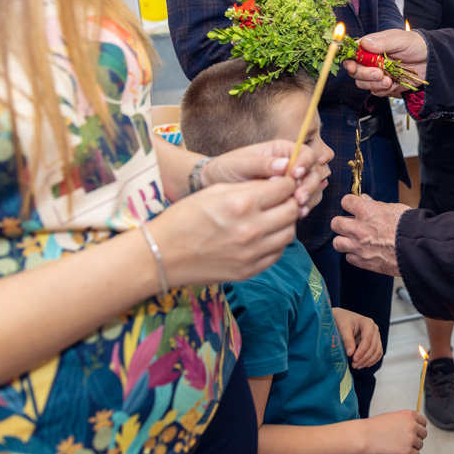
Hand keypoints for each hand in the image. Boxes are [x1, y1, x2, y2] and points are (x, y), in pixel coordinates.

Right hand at [152, 178, 298, 284]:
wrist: (162, 254)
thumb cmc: (184, 218)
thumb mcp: (215, 191)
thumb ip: (249, 187)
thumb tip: (278, 184)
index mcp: (242, 203)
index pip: (285, 188)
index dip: (287, 183)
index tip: (282, 184)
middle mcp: (251, 229)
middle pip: (291, 211)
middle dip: (289, 201)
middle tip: (280, 200)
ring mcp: (252, 253)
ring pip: (289, 233)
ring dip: (284, 223)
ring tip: (271, 218)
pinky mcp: (249, 270)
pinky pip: (277, 253)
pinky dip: (275, 242)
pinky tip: (263, 236)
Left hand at [205, 139, 321, 214]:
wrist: (217, 187)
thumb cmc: (227, 169)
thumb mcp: (241, 163)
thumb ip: (262, 163)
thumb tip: (285, 165)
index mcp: (282, 150)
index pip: (305, 153)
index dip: (305, 163)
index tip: (295, 174)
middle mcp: (292, 165)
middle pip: (313, 172)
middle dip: (309, 185)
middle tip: (299, 197)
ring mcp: (292, 183)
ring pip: (312, 189)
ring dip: (308, 199)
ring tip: (298, 209)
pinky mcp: (289, 199)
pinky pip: (304, 203)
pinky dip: (303, 209)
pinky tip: (295, 216)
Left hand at [331, 307, 382, 367]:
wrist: (342, 317)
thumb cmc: (342, 320)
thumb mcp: (342, 328)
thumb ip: (347, 340)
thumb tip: (351, 354)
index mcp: (367, 323)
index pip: (368, 339)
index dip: (362, 351)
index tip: (353, 359)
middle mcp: (374, 329)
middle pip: (374, 347)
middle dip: (364, 358)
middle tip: (353, 365)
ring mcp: (376, 336)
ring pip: (377, 351)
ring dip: (368, 361)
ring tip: (356, 366)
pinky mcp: (375, 342)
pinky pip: (378, 353)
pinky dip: (372, 360)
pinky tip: (364, 365)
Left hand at [332, 194, 407, 276]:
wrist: (418, 249)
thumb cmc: (409, 227)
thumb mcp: (394, 208)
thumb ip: (375, 205)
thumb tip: (365, 199)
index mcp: (366, 211)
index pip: (345, 201)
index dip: (349, 203)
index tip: (352, 206)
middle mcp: (358, 229)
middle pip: (335, 223)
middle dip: (341, 222)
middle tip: (349, 224)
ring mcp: (359, 247)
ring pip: (337, 242)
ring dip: (344, 240)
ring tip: (352, 240)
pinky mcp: (363, 262)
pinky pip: (348, 258)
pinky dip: (353, 255)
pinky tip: (362, 252)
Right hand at [342, 29, 427, 97]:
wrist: (431, 61)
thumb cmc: (416, 45)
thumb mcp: (401, 40)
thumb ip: (383, 42)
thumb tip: (365, 43)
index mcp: (371, 46)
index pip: (353, 53)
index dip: (350, 61)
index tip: (354, 66)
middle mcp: (371, 60)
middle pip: (355, 71)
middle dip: (365, 75)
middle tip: (379, 74)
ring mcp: (377, 73)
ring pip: (363, 83)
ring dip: (374, 84)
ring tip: (388, 80)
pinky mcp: (384, 84)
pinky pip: (376, 91)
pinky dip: (383, 90)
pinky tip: (393, 84)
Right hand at [360, 410, 427, 453]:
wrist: (364, 436)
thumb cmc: (375, 427)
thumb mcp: (393, 417)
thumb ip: (405, 421)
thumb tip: (415, 428)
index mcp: (409, 415)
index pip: (423, 422)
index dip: (418, 428)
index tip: (412, 432)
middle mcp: (413, 425)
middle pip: (423, 434)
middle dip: (415, 438)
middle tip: (403, 441)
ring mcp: (411, 439)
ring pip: (420, 445)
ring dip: (411, 447)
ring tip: (397, 446)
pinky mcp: (407, 452)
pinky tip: (399, 453)